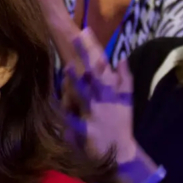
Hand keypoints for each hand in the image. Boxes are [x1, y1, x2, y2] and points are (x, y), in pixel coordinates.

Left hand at [63, 29, 135, 163]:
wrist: (122, 151)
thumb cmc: (122, 123)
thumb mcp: (128, 99)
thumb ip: (125, 78)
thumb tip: (121, 58)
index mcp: (113, 90)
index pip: (102, 63)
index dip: (93, 47)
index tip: (85, 30)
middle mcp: (104, 98)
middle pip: (93, 73)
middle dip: (85, 56)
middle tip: (74, 37)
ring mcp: (95, 113)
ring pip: (84, 93)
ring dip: (76, 80)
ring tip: (67, 66)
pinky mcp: (86, 129)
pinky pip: (73, 121)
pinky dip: (65, 115)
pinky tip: (54, 106)